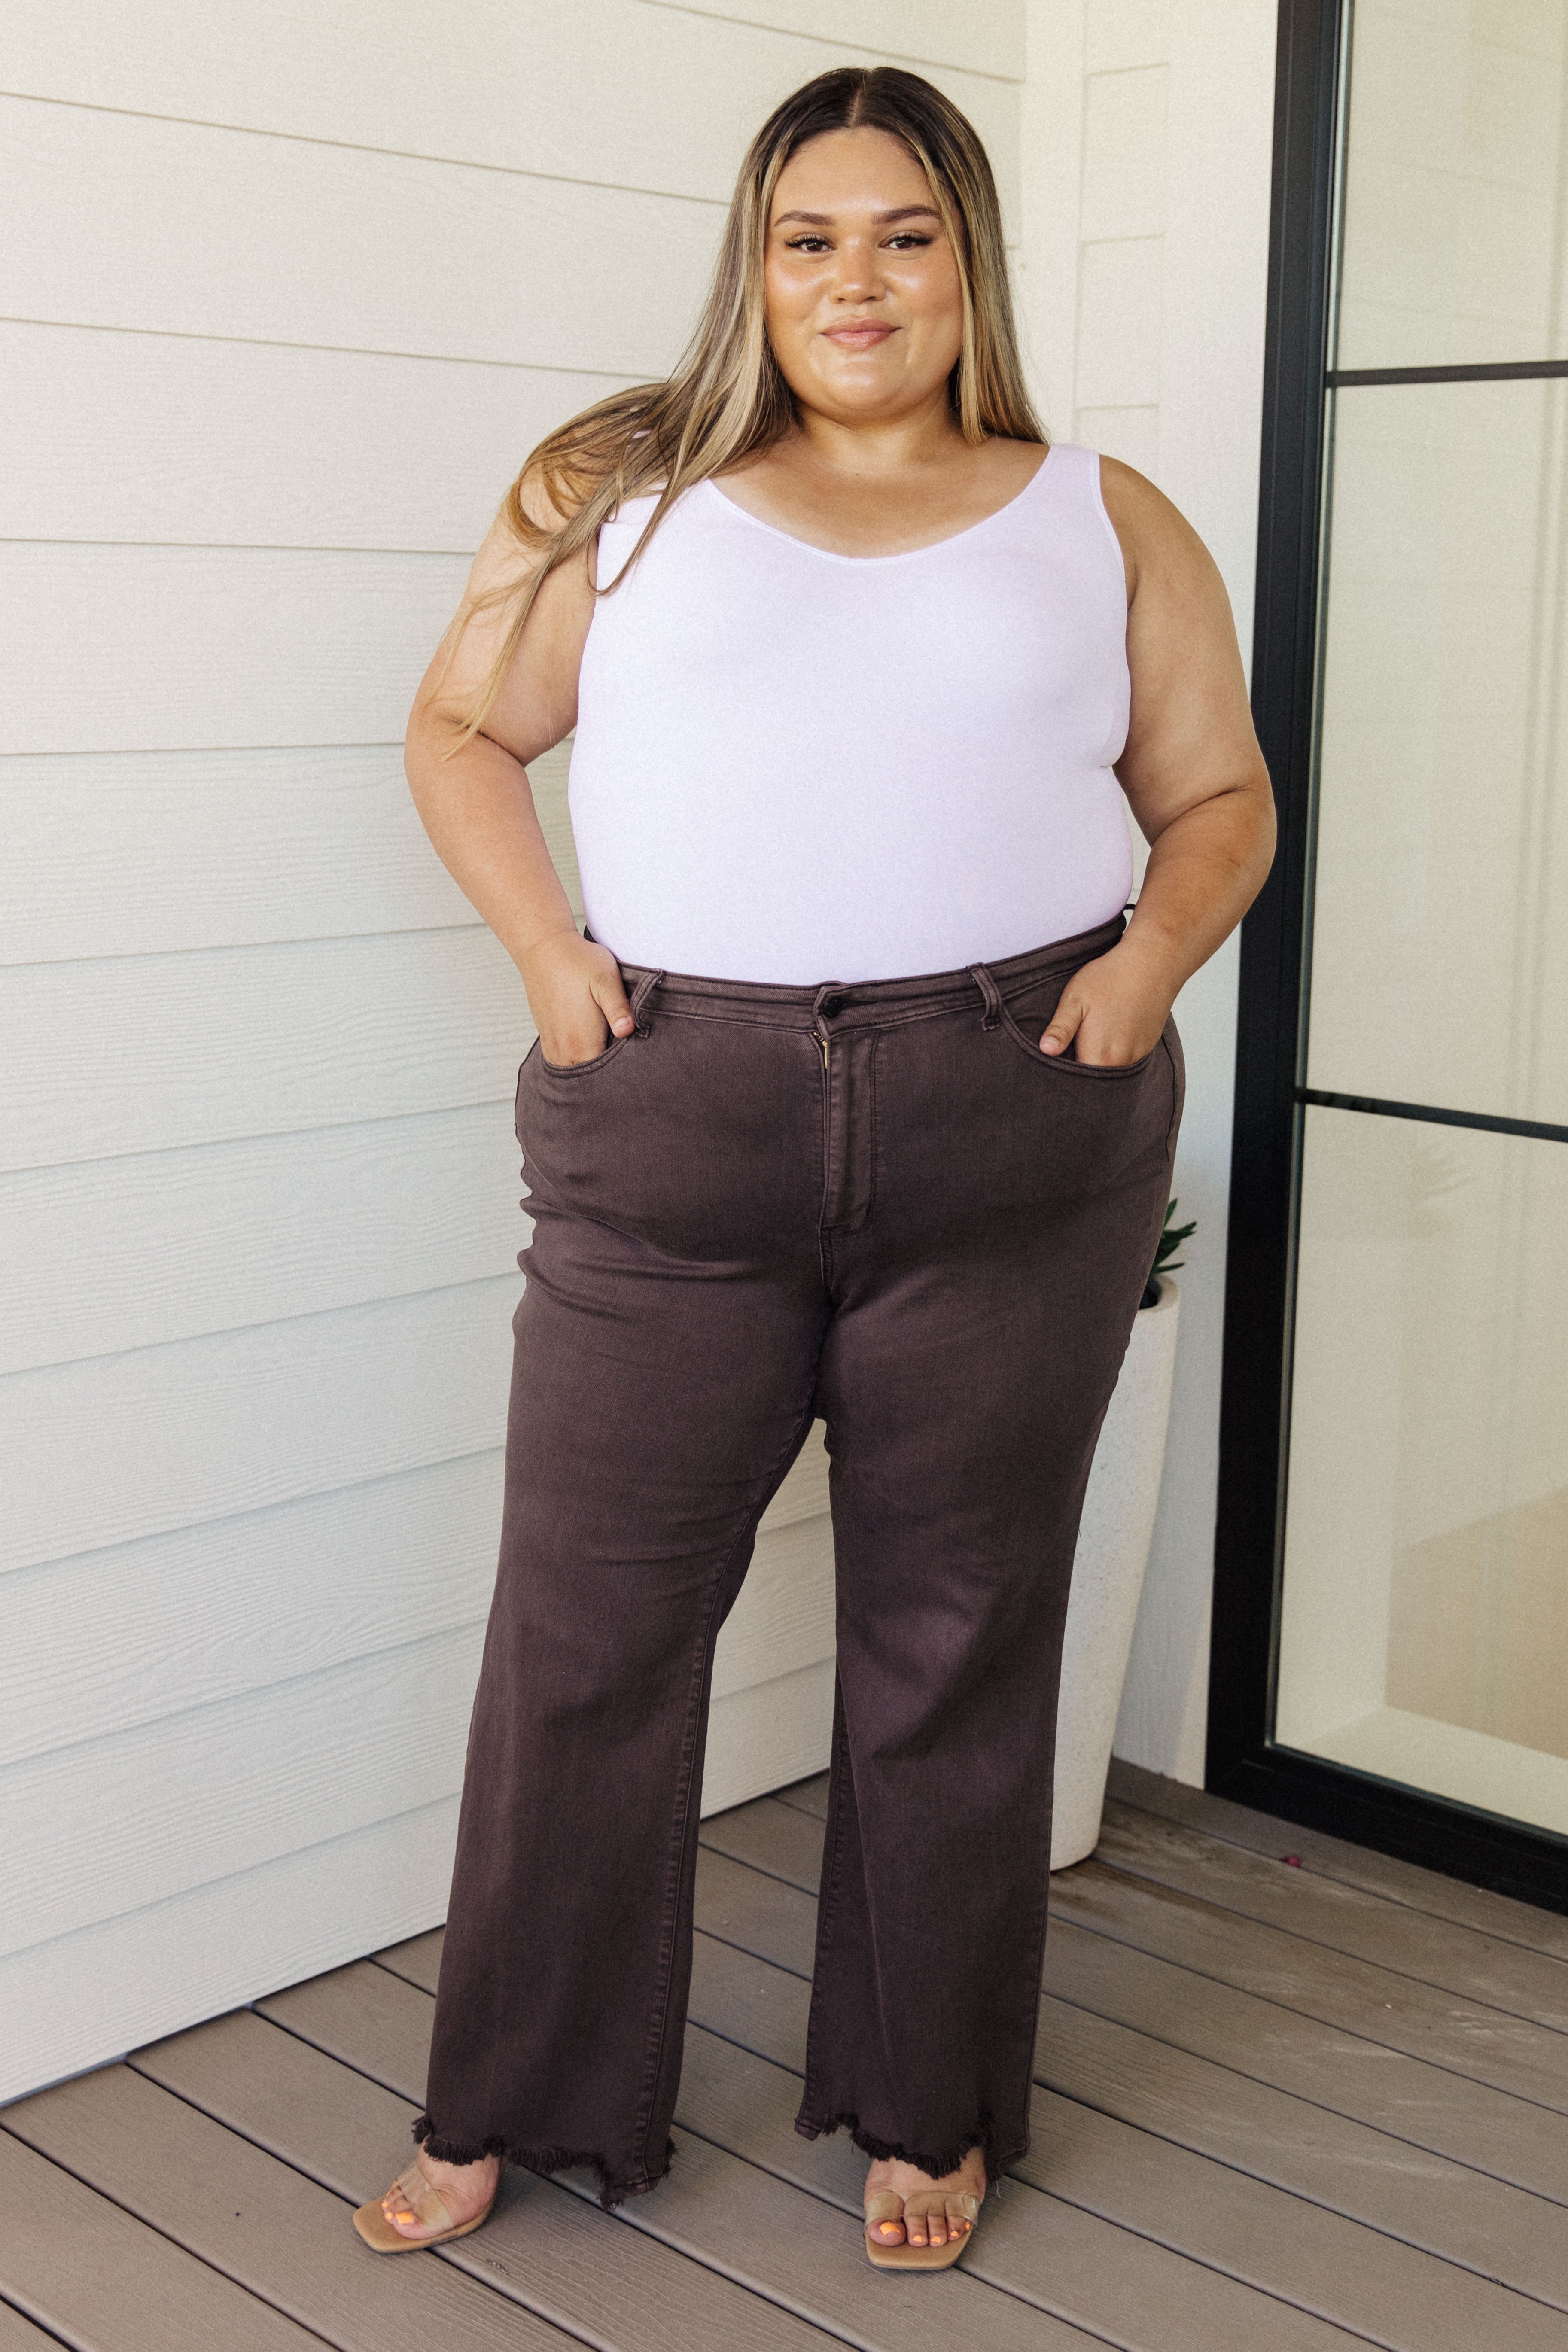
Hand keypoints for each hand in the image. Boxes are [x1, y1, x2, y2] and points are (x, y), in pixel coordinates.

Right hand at [519, 929, 634, 1065]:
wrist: (543, 949)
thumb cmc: (578, 961)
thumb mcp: (605, 980)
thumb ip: (618, 1008)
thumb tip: (627, 1031)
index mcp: (581, 1043)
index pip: (606, 1077)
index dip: (622, 1076)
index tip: (635, 1069)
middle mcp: (564, 1050)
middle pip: (590, 1079)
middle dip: (608, 1076)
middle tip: (626, 1065)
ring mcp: (552, 1046)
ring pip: (575, 1071)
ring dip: (591, 1068)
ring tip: (609, 1055)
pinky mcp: (546, 1037)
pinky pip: (563, 1061)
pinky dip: (576, 1060)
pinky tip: (590, 1048)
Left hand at [1039, 942, 1172, 1065]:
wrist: (1152, 962)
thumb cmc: (1110, 977)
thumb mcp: (1075, 999)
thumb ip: (1060, 1029)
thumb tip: (1045, 1050)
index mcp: (1099, 1056)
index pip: (1074, 1081)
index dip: (1061, 1074)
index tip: (1054, 1060)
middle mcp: (1121, 1063)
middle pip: (1092, 1078)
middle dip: (1079, 1067)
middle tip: (1071, 1044)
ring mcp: (1137, 1056)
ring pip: (1108, 1069)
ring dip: (1097, 1058)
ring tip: (1092, 1034)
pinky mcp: (1147, 1047)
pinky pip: (1124, 1059)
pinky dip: (1114, 1051)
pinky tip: (1109, 1030)